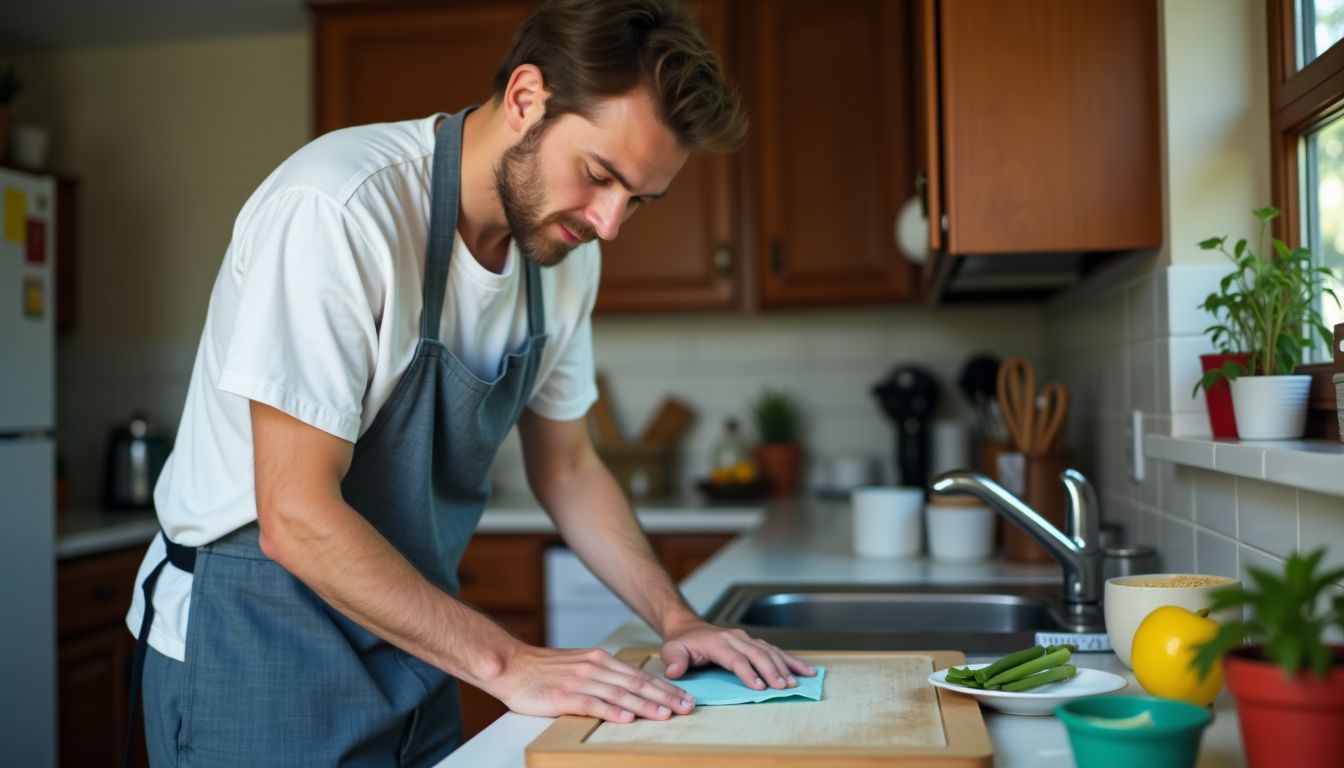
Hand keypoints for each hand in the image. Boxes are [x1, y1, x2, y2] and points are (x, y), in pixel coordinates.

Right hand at [492, 643, 696, 722]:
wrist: (511, 665)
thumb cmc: (543, 670)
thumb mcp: (579, 665)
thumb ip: (602, 675)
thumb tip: (628, 690)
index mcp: (600, 659)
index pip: (639, 675)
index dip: (665, 686)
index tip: (685, 696)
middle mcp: (594, 667)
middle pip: (637, 683)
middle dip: (666, 696)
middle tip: (688, 707)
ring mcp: (580, 681)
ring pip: (620, 694)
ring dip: (646, 705)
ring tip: (666, 714)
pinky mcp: (564, 696)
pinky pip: (593, 704)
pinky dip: (612, 711)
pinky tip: (627, 718)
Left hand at [659, 619, 815, 689]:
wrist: (688, 627)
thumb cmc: (682, 642)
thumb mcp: (671, 649)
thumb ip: (674, 660)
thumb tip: (674, 671)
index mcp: (717, 642)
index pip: (735, 658)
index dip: (747, 672)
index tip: (758, 687)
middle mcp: (735, 638)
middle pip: (757, 653)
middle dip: (772, 671)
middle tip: (784, 687)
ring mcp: (747, 639)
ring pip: (769, 650)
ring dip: (784, 666)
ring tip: (797, 682)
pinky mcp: (754, 642)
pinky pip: (774, 650)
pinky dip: (791, 660)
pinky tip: (805, 670)